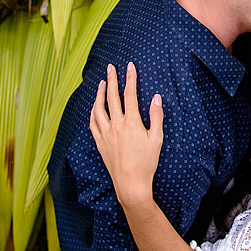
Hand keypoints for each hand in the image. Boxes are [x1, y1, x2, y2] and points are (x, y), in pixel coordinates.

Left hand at [89, 62, 163, 207]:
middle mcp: (116, 125)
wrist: (130, 183)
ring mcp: (105, 134)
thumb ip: (156, 116)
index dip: (130, 78)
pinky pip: (93, 123)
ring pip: (98, 108)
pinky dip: (93, 111)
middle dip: (111, 80)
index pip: (130, 94)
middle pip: (112, 97)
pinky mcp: (100, 142)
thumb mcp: (157, 139)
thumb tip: (156, 98)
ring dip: (99, 94)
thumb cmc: (147, 162)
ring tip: (101, 83)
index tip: (129, 66)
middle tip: (110, 68)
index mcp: (131, 122)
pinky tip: (94, 107)